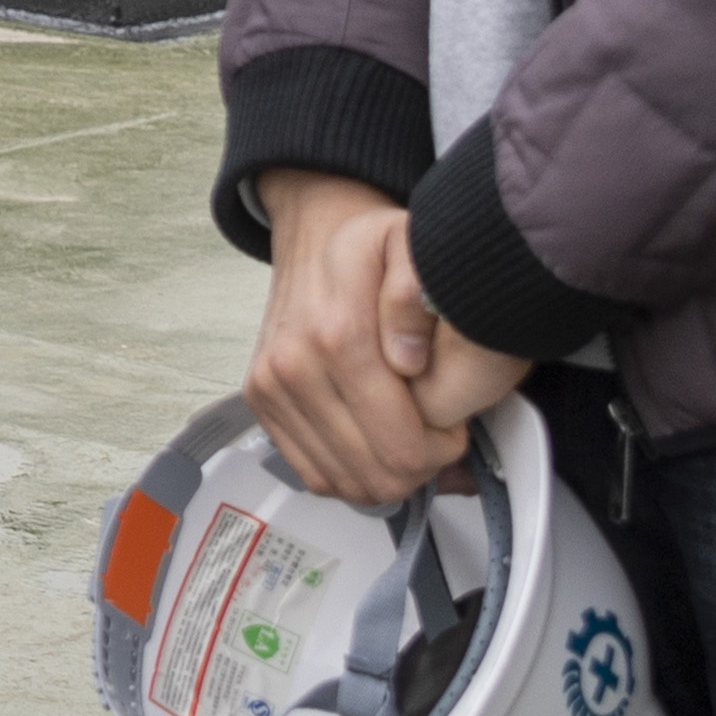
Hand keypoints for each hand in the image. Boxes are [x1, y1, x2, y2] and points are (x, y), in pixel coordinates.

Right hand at [243, 168, 479, 506]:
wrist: (316, 232)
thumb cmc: (371, 247)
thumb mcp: (413, 244)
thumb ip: (418, 291)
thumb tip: (408, 359)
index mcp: (337, 337)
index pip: (403, 447)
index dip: (445, 447)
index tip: (454, 421)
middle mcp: (294, 368)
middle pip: (375, 474)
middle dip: (420, 465)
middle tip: (436, 433)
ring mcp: (271, 387)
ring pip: (344, 483)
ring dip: (386, 472)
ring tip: (407, 433)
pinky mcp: (260, 401)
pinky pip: (312, 474)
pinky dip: (350, 471)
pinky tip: (373, 441)